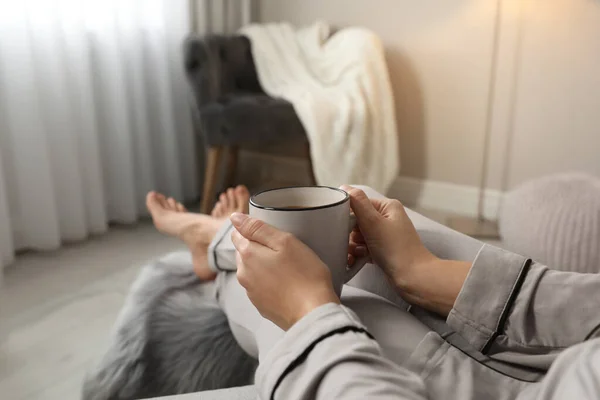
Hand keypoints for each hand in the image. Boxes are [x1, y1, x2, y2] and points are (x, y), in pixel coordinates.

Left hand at [230, 212, 339, 330]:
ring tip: (288, 265)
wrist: (314, 313)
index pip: (238, 234)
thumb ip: (257, 228)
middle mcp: (243, 274)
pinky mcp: (261, 306)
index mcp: (247, 255)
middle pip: (244, 252)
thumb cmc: (305, 275)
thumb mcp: (285, 242)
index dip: (254, 229)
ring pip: (252, 270)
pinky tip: (287, 282)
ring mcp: (251, 292)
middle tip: (283, 248)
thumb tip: (234, 218)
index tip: (271, 232)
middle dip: (258, 247)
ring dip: (264, 265)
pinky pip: (261, 286)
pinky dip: (270, 281)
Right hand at [342, 185, 435, 286]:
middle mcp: (388, 219)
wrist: (412, 277)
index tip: (346, 227)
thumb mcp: (373, 222)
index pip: (359, 203)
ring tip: (359, 254)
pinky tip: (357, 261)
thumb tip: (344, 187)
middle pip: (357, 221)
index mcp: (388, 207)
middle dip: (351, 234)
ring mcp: (385, 236)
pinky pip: (363, 248)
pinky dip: (358, 254)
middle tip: (357, 243)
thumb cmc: (395, 249)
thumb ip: (357, 202)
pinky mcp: (382, 250)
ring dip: (354, 246)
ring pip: (358, 236)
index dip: (350, 215)